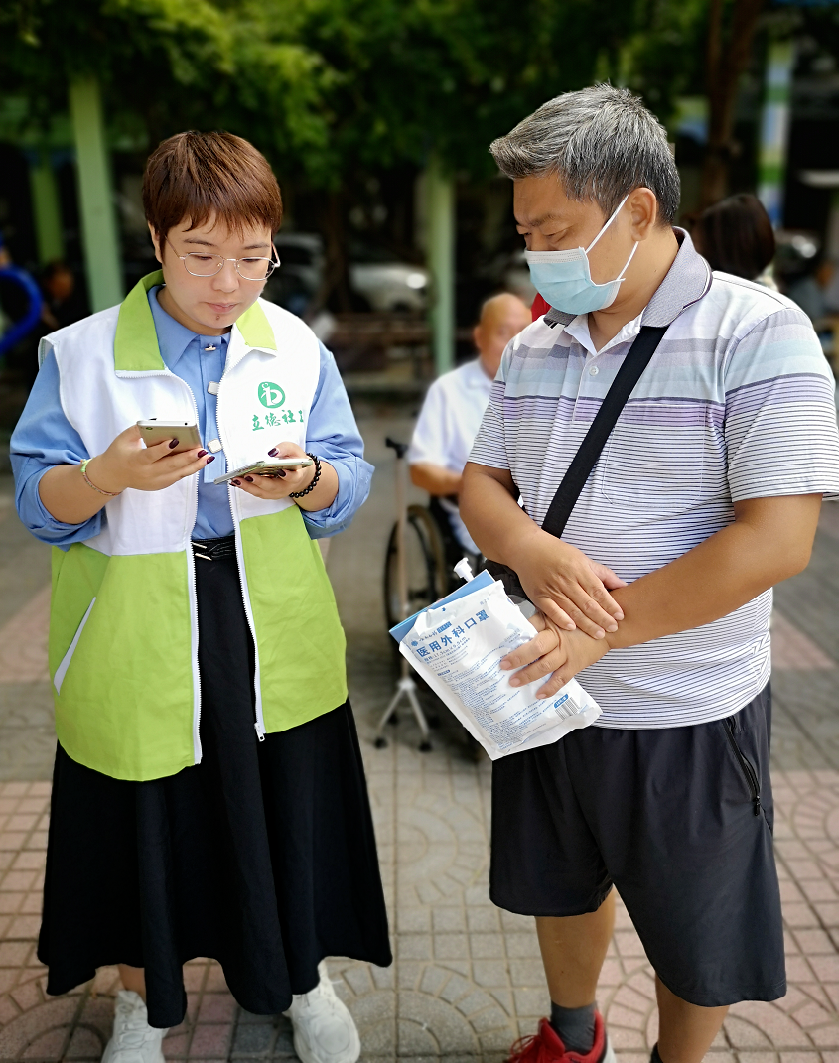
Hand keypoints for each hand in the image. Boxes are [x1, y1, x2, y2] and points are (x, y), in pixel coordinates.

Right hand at [87, 425, 212, 492]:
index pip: (151, 455)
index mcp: (135, 461)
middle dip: (187, 458)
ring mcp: (154, 481)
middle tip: (200, 450)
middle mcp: (146, 473)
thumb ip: (139, 429)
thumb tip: (158, 421)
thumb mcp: (124, 438)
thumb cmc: (119, 454)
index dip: (163, 449)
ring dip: (193, 466)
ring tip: (206, 457)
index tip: (175, 441)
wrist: (113, 475)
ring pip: (177, 474)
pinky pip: (177, 476)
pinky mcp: (160, 484)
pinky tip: (199, 462)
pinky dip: (189, 469)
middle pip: (169, 466)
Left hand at [230, 440, 314, 499]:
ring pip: (263, 492)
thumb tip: (271, 452)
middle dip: (259, 482)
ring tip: (236, 479)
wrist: (298, 472)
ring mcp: (278, 493)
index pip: (293, 477)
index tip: (281, 471)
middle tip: (247, 476)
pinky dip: (247, 488)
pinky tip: (236, 481)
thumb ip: (284, 449)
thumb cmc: (294, 459)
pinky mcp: (269, 494)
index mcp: (297, 475)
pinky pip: (257, 492)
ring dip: (249, 487)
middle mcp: (287, 487)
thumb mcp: (293, 449)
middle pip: (273, 487)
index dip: (288, 476)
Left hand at [500, 612, 608, 698]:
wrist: (608, 627)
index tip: (499, 644)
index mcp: (550, 621)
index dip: (514, 635)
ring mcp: (566, 652)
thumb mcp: (560, 613)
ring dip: (528, 675)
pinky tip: (538, 694)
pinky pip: (560, 679)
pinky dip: (550, 688)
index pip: (528, 626)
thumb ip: (541, 619)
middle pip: (535, 647)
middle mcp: (557, 636)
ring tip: (514, 682)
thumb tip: (516, 624)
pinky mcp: (575, 665)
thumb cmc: (580, 620)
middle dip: (518, 657)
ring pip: (545, 666)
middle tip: (503, 665)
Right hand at [511, 531, 626, 638]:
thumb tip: (623, 585)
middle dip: (602, 618)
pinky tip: (572, 627)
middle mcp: (566, 580)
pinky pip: (552, 610)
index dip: (610, 605)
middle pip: (587, 603)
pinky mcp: (539, 596)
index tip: (620, 615)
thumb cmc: (557, 553)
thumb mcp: (582, 558)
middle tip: (613, 628)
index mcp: (579, 569)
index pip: (598, 591)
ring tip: (599, 634)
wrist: (528, 549)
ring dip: (587, 623)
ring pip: (572, 609)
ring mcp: (552, 589)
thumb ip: (603, 573)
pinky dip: (561, 619)